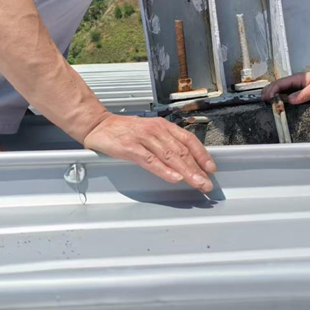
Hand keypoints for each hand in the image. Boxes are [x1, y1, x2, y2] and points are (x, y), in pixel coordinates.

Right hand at [83, 114, 216, 192]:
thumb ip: (165, 143)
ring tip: (197, 183)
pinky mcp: (130, 147)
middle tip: (207, 184)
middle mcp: (156, 130)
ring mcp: (143, 138)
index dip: (201, 154)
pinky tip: (174, 178)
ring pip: (169, 156)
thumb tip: (186, 160)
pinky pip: (150, 160)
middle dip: (197, 169)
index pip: (188, 139)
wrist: (98, 125)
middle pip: (181, 151)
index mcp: (163, 126)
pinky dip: (164, 170)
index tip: (211, 168)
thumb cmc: (124, 130)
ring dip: (186, 171)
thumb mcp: (149, 132)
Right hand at [262, 72, 309, 104]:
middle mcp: (296, 82)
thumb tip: (289, 100)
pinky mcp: (301, 93)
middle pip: (278, 86)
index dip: (271, 90)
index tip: (266, 98)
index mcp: (297, 78)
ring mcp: (298, 87)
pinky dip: (281, 100)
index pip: (280, 83)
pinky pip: (288, 95)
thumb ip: (303, 94)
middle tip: (263, 102)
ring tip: (268, 104)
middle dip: (269, 92)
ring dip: (274, 96)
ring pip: (282, 91)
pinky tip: (279, 105)